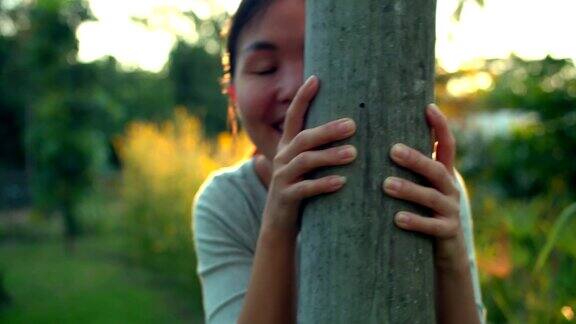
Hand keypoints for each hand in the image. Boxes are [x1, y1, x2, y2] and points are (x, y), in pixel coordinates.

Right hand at [263, 76, 356, 231]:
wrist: (279, 223)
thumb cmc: (301, 189)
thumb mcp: (306, 166)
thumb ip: (318, 147)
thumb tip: (350, 125)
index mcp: (288, 146)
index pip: (293, 117)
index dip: (302, 97)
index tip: (315, 78)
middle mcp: (283, 158)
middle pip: (304, 138)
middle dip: (328, 130)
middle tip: (353, 125)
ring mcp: (283, 177)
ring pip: (305, 161)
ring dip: (330, 156)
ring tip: (353, 153)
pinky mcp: (286, 197)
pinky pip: (305, 189)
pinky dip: (323, 184)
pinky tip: (342, 182)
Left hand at [383, 104, 466, 269]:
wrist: (446, 252)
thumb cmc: (423, 213)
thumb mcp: (420, 188)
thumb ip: (408, 170)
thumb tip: (379, 142)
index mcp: (443, 175)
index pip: (447, 146)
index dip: (440, 127)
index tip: (428, 107)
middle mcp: (450, 189)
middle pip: (435, 169)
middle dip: (415, 159)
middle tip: (392, 150)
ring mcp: (450, 211)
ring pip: (431, 197)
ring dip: (408, 190)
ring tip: (386, 185)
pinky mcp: (447, 232)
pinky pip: (431, 226)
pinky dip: (415, 221)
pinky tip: (396, 218)